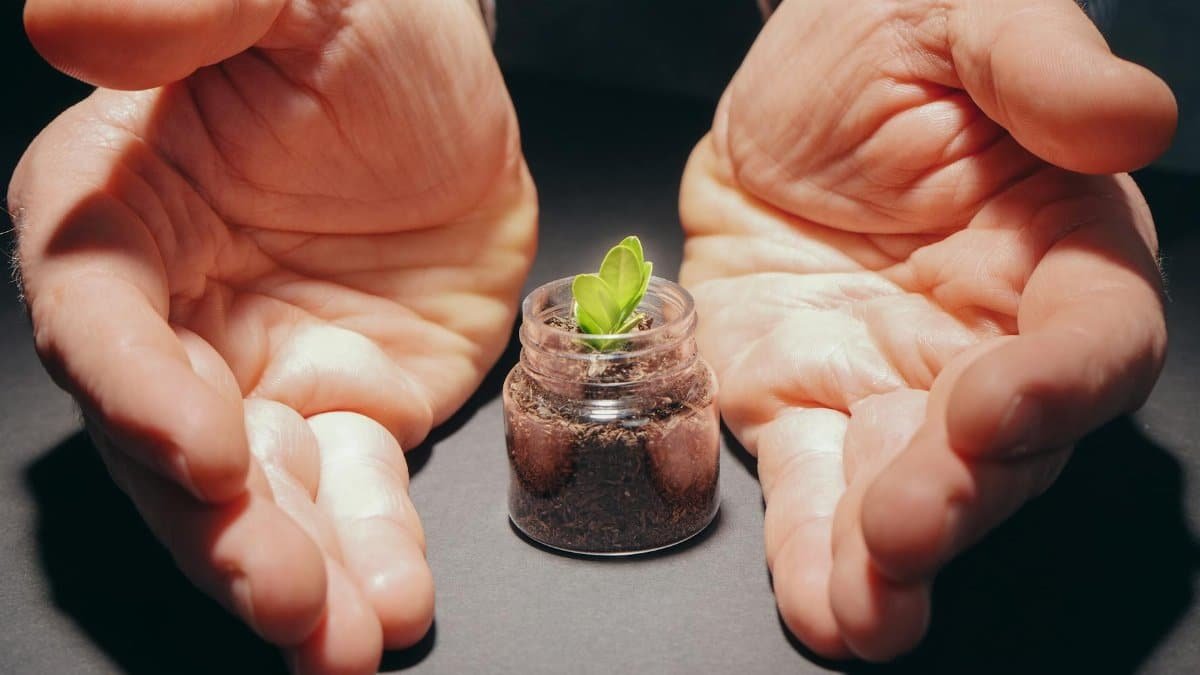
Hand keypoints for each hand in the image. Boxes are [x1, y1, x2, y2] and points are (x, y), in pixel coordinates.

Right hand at [13, 1, 534, 671]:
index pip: (103, 324)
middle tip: (284, 595)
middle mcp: (181, 319)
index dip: (143, 395)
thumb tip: (72, 24)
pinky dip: (371, 550)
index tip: (208, 449)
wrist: (460, 97)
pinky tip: (391, 601)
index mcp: (124, 219)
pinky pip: (354, 495)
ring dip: (297, 574)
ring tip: (342, 642)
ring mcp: (268, 377)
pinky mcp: (353, 410)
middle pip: (173, 450)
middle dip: (225, 532)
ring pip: (263, 500)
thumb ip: (190, 5)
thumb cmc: (365, 32)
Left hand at [680, 0, 1172, 659]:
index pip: (1091, 335)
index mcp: (1053, 248)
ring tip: (864, 611)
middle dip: (962, 495)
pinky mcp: (804, 406)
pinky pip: (814, 487)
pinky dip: (812, 551)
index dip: (1060, 381)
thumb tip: (1130, 116)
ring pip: (910, 492)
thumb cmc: (883, 38)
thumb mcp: (964, 18)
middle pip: (1006, 447)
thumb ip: (1040, 68)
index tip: (997, 401)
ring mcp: (891, 387)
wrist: (774, 89)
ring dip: (889, 562)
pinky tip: (819, 604)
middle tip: (909, 527)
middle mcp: (985, 340)